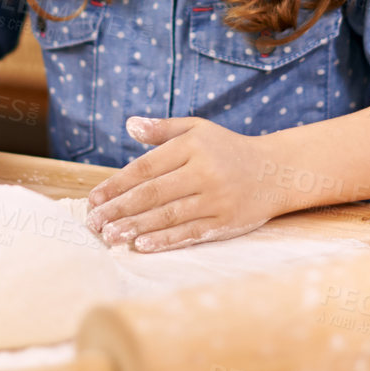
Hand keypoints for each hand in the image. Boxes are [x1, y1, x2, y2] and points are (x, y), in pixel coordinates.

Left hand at [84, 116, 276, 251]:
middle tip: (94, 223)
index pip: (145, 168)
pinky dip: (165, 240)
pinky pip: (191, 232)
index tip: (93, 198)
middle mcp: (202, 172)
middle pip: (153, 194)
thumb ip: (162, 129)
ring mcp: (215, 199)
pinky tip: (142, 245)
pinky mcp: (226, 221)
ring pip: (169, 215)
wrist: (276, 171)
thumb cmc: (227, 148)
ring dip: (136, 227)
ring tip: (110, 235)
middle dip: (119, 209)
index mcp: (191, 146)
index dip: (116, 184)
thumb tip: (129, 125)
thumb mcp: (197, 129)